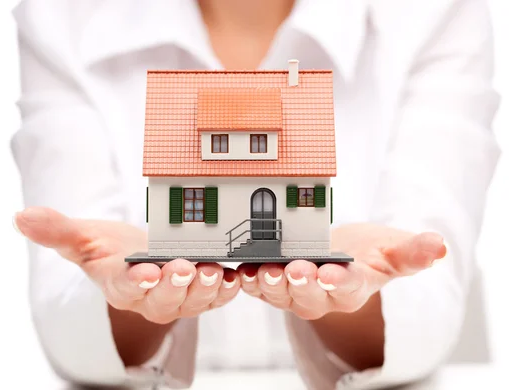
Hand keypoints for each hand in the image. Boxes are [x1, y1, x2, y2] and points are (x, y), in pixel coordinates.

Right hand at [14, 207, 240, 323]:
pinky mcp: (200, 289)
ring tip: (213, 271)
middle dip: (174, 287)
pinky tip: (235, 275)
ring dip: (204, 289)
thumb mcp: (82, 237)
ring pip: (193, 301)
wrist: (137, 256)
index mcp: (120, 285)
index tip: (144, 273)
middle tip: (185, 269)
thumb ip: (56, 230)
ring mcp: (178, 296)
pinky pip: (215, 294)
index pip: (125, 288)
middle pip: (163, 300)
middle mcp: (150, 297)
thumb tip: (19, 217)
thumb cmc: (109, 249)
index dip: (135, 283)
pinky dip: (226, 288)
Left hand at [236, 224, 446, 319]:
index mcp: (354, 288)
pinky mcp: (276, 284)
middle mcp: (324, 297)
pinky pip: (260, 286)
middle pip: (311, 296)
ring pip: (281, 295)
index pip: (349, 288)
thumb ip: (414, 251)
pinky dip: (250, 280)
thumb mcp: (395, 249)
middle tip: (294, 270)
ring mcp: (297, 293)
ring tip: (264, 269)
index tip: (331, 274)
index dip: (340, 282)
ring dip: (270, 284)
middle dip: (302, 284)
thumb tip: (440, 246)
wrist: (345, 255)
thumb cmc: (371, 253)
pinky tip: (242, 269)